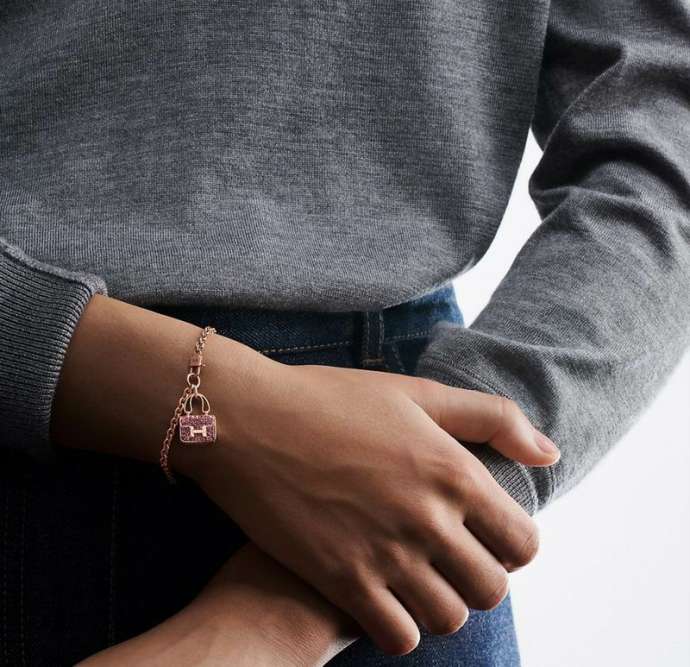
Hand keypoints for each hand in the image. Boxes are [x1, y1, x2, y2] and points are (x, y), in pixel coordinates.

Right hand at [53, 295, 556, 656]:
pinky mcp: (341, 579)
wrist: (249, 419)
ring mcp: (385, 554)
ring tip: (418, 578)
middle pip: (491, 590)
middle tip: (450, 558)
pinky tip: (383, 596)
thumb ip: (492, 419)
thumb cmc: (332, 399)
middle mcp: (429, 519)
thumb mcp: (418, 393)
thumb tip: (549, 454)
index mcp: (454, 472)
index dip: (512, 545)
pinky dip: (400, 624)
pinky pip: (398, 635)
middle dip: (479, 578)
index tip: (485, 535)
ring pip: (449, 618)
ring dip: (441, 603)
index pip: (524, 544)